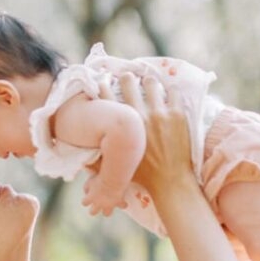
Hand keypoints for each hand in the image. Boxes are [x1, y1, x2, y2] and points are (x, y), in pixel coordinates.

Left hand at [82, 172, 126, 215]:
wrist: (113, 179)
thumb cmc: (100, 179)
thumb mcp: (90, 181)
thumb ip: (87, 187)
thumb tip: (86, 192)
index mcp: (90, 198)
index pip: (84, 203)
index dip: (86, 200)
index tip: (89, 195)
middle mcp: (98, 204)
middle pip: (92, 212)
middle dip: (94, 209)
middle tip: (98, 202)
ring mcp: (109, 205)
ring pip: (106, 214)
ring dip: (107, 210)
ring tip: (110, 203)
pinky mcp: (118, 202)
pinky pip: (123, 206)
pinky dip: (123, 204)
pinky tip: (123, 200)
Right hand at [99, 71, 192, 198]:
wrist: (169, 182)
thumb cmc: (142, 176)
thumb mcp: (114, 165)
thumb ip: (97, 159)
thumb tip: (82, 159)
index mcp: (121, 126)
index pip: (106, 94)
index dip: (104, 84)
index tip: (106, 81)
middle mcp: (139, 115)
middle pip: (128, 81)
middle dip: (127, 78)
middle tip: (128, 78)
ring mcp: (160, 113)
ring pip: (151, 83)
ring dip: (148, 82)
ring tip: (148, 83)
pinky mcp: (177, 115)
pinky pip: (173, 92)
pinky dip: (170, 91)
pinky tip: (168, 93)